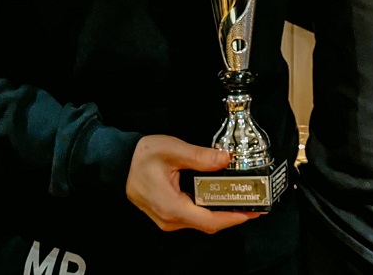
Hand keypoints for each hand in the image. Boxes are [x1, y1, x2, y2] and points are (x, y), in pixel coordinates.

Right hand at [125, 134, 260, 232]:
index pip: (208, 221)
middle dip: (233, 215)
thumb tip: (225, 159)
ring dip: (222, 213)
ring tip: (243, 199)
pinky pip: (194, 216)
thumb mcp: (172, 149)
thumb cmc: (141, 157)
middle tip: (254, 203)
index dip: (232, 218)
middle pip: (208, 224)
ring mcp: (168, 219)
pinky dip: (210, 209)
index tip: (251, 212)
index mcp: (171, 207)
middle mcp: (170, 219)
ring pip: (201, 222)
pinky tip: (222, 197)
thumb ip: (200, 156)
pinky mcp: (169, 214)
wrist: (118, 162)